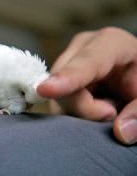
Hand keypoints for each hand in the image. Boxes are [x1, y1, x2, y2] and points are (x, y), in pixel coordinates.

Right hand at [37, 27, 136, 144]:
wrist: (133, 74)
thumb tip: (121, 132)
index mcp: (110, 43)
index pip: (86, 62)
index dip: (67, 78)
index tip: (46, 91)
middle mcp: (82, 48)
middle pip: (64, 84)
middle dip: (85, 109)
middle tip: (112, 113)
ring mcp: (68, 61)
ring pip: (57, 97)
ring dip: (80, 113)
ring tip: (107, 106)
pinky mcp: (59, 77)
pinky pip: (56, 102)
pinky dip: (74, 113)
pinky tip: (92, 107)